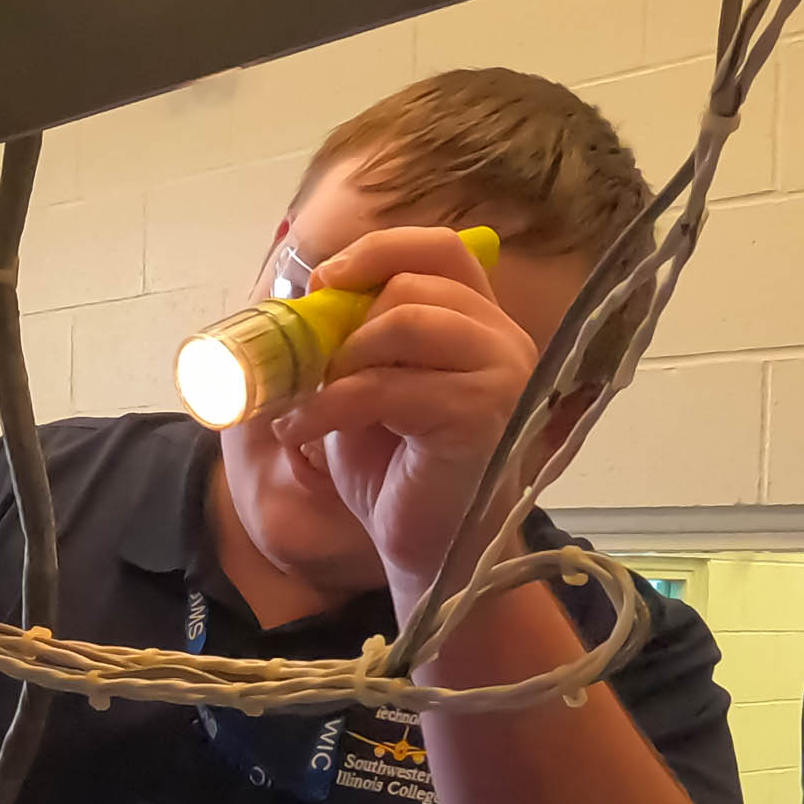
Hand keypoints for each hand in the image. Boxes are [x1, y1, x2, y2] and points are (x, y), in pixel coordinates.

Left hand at [268, 226, 538, 609]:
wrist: (427, 555)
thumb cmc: (397, 474)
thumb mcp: (367, 388)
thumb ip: (353, 340)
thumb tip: (300, 298)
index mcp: (481, 325)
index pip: (442, 248)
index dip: (380, 249)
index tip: (326, 279)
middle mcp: (503, 340)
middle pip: (414, 283)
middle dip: (347, 320)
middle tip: (309, 363)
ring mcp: (501, 375)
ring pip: (405, 322)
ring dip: (340, 359)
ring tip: (309, 398)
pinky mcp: (480, 416)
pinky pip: (386, 386)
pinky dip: (327, 404)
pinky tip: (301, 429)